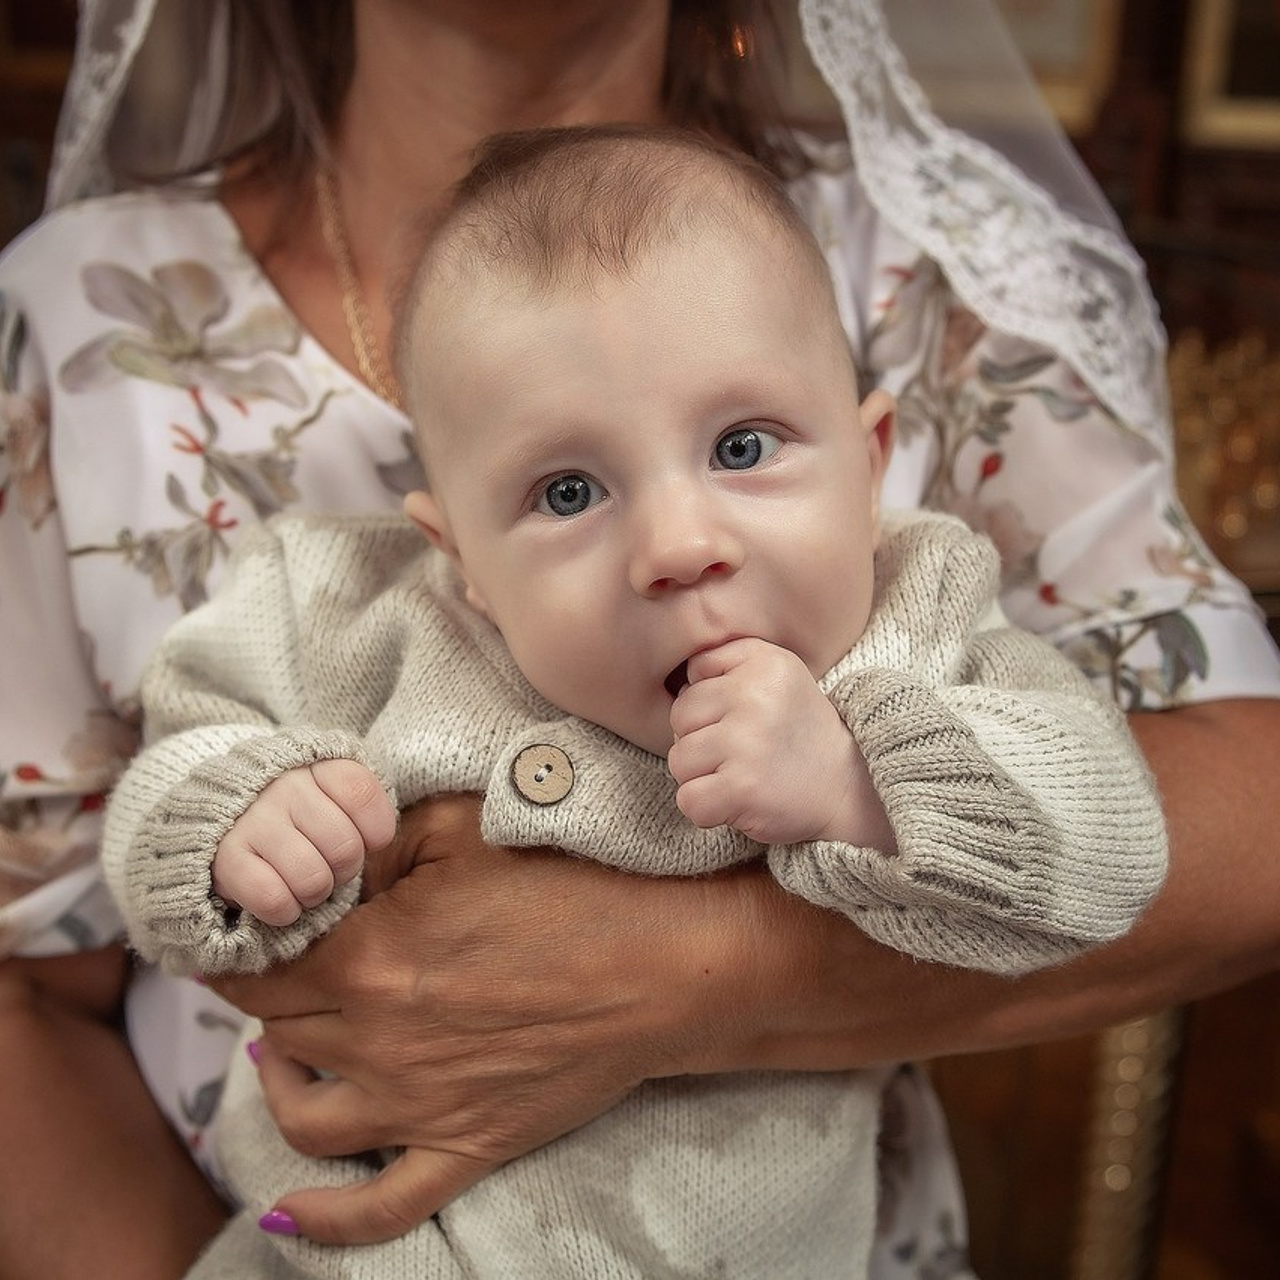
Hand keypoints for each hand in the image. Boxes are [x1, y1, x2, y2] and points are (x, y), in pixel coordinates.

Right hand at [212, 760, 395, 925]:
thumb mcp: (337, 793)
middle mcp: (285, 786)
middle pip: (345, 846)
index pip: (364, 796)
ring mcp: (253, 820)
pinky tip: (282, 899)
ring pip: (312, 878)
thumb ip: (368, 805)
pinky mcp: (226, 857)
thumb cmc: (303, 813)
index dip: (374, 831)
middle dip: (345, 869)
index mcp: (320, 766)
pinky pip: (273, 899)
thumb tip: (385, 838)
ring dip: (315, 893)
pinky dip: (285, 910)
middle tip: (329, 864)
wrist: (228, 813)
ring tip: (305, 881)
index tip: (364, 838)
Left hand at [213, 794, 757, 1243]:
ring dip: (275, 1083)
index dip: (242, 945)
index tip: (248, 927)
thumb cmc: (571, 886)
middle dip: (262, 998)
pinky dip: (321, 1219)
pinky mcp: (464, 1146)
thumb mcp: (464, 829)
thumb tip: (321, 866)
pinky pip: (377, 1207)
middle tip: (279, 967)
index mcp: (371, 958)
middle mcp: (379, 1041)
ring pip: (302, 1115)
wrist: (661, 965)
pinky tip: (285, 1213)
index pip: (260, 965)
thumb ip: (375, 842)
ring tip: (281, 1050)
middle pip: (277, 1028)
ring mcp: (419, 1106)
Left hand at [668, 638, 890, 846]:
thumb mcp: (776, 672)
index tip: (745, 716)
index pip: (693, 674)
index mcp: (762, 663)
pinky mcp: (741, 788)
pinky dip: (706, 809)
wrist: (849, 786)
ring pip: (679, 761)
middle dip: (701, 740)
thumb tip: (680, 678)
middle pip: (679, 718)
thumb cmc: (797, 730)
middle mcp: (753, 697)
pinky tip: (735, 801)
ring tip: (741, 774)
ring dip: (702, 777)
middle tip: (743, 752)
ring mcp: (746, 743)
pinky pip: (688, 800)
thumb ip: (727, 658)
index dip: (711, 702)